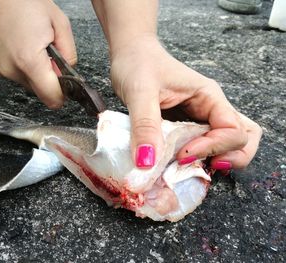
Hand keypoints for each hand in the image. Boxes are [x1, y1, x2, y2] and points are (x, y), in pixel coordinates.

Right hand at [0, 0, 76, 107]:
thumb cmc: (22, 2)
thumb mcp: (59, 23)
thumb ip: (69, 54)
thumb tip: (69, 73)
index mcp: (30, 61)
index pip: (52, 98)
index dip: (64, 93)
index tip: (68, 85)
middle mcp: (13, 71)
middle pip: (42, 93)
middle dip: (52, 81)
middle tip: (52, 58)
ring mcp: (3, 70)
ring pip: (31, 85)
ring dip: (39, 73)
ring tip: (36, 48)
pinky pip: (20, 76)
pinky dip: (27, 68)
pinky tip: (26, 49)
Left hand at [110, 35, 261, 168]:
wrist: (130, 55)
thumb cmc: (138, 64)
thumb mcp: (139, 92)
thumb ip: (145, 126)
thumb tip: (147, 162)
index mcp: (208, 96)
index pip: (232, 129)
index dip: (213, 147)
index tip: (183, 154)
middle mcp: (210, 108)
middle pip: (243, 137)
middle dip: (230, 157)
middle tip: (203, 166)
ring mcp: (200, 118)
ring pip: (229, 143)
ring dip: (217, 159)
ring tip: (192, 166)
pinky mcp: (186, 126)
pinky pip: (204, 146)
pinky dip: (198, 159)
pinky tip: (178, 163)